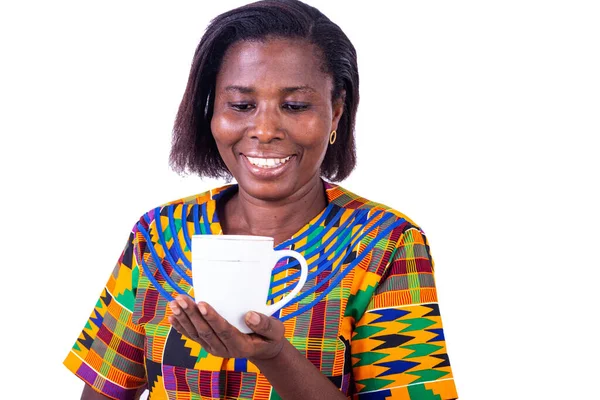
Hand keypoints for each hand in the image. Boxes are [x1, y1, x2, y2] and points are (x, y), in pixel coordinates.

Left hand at [168, 295, 285, 360]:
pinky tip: (172, 317)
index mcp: (240, 346)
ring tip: (175, 303)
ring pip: (195, 334)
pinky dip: (181, 327)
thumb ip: (265, 324)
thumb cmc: (269, 337)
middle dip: (192, 314)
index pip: (223, 330)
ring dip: (183, 318)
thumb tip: (250, 315)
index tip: (202, 303)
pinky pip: (192, 336)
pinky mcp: (208, 344)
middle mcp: (223, 349)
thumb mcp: (275, 331)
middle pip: (205, 331)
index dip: (212, 317)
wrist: (262, 349)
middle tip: (182, 299)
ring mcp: (214, 348)